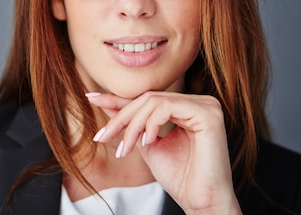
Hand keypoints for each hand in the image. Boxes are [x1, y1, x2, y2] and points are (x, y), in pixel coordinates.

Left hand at [87, 91, 241, 214]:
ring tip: (127, 147)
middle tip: (103, 137)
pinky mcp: (209, 114)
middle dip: (121, 118)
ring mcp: (207, 106)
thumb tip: (103, 100)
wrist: (200, 202)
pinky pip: (166, 107)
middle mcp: (200, 102)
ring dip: (132, 124)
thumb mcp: (146, 142)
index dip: (117, 99)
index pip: (147, 99)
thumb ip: (130, 121)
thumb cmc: (179, 177)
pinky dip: (150, 124)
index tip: (91, 98)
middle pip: (148, 98)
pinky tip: (147, 142)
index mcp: (188, 107)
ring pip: (154, 101)